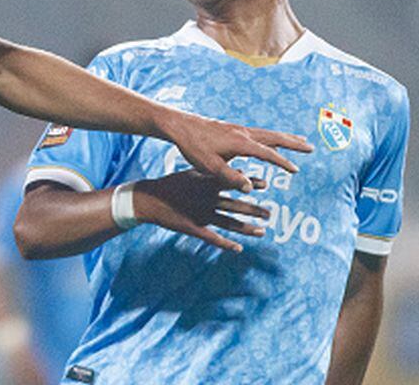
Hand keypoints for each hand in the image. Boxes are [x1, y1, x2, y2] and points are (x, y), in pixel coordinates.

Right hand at [133, 170, 270, 252]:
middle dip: (254, 210)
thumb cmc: (171, 184)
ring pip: (229, 223)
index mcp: (206, 184)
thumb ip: (211, 173)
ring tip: (263, 231)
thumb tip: (230, 168)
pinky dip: (226, 244)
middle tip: (269, 214)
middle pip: (236, 205)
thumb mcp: (191, 173)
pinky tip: (238, 249)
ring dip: (247, 228)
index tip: (267, 184)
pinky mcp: (194, 228)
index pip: (234, 183)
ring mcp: (201, 215)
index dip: (251, 183)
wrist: (149, 199)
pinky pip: (213, 238)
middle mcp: (207, 199)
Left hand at [164, 113, 311, 191]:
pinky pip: (258, 133)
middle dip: (293, 143)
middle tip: (311, 147)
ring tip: (299, 141)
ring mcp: (238, 129)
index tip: (296, 171)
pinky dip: (270, 138)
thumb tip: (251, 188)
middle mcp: (243, 132)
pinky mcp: (232, 129)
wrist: (180, 127)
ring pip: (267, 133)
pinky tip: (270, 143)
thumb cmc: (193, 147)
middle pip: (274, 137)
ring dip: (284, 138)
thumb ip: (231, 178)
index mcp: (240, 142)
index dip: (282, 162)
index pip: (267, 153)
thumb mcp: (210, 166)